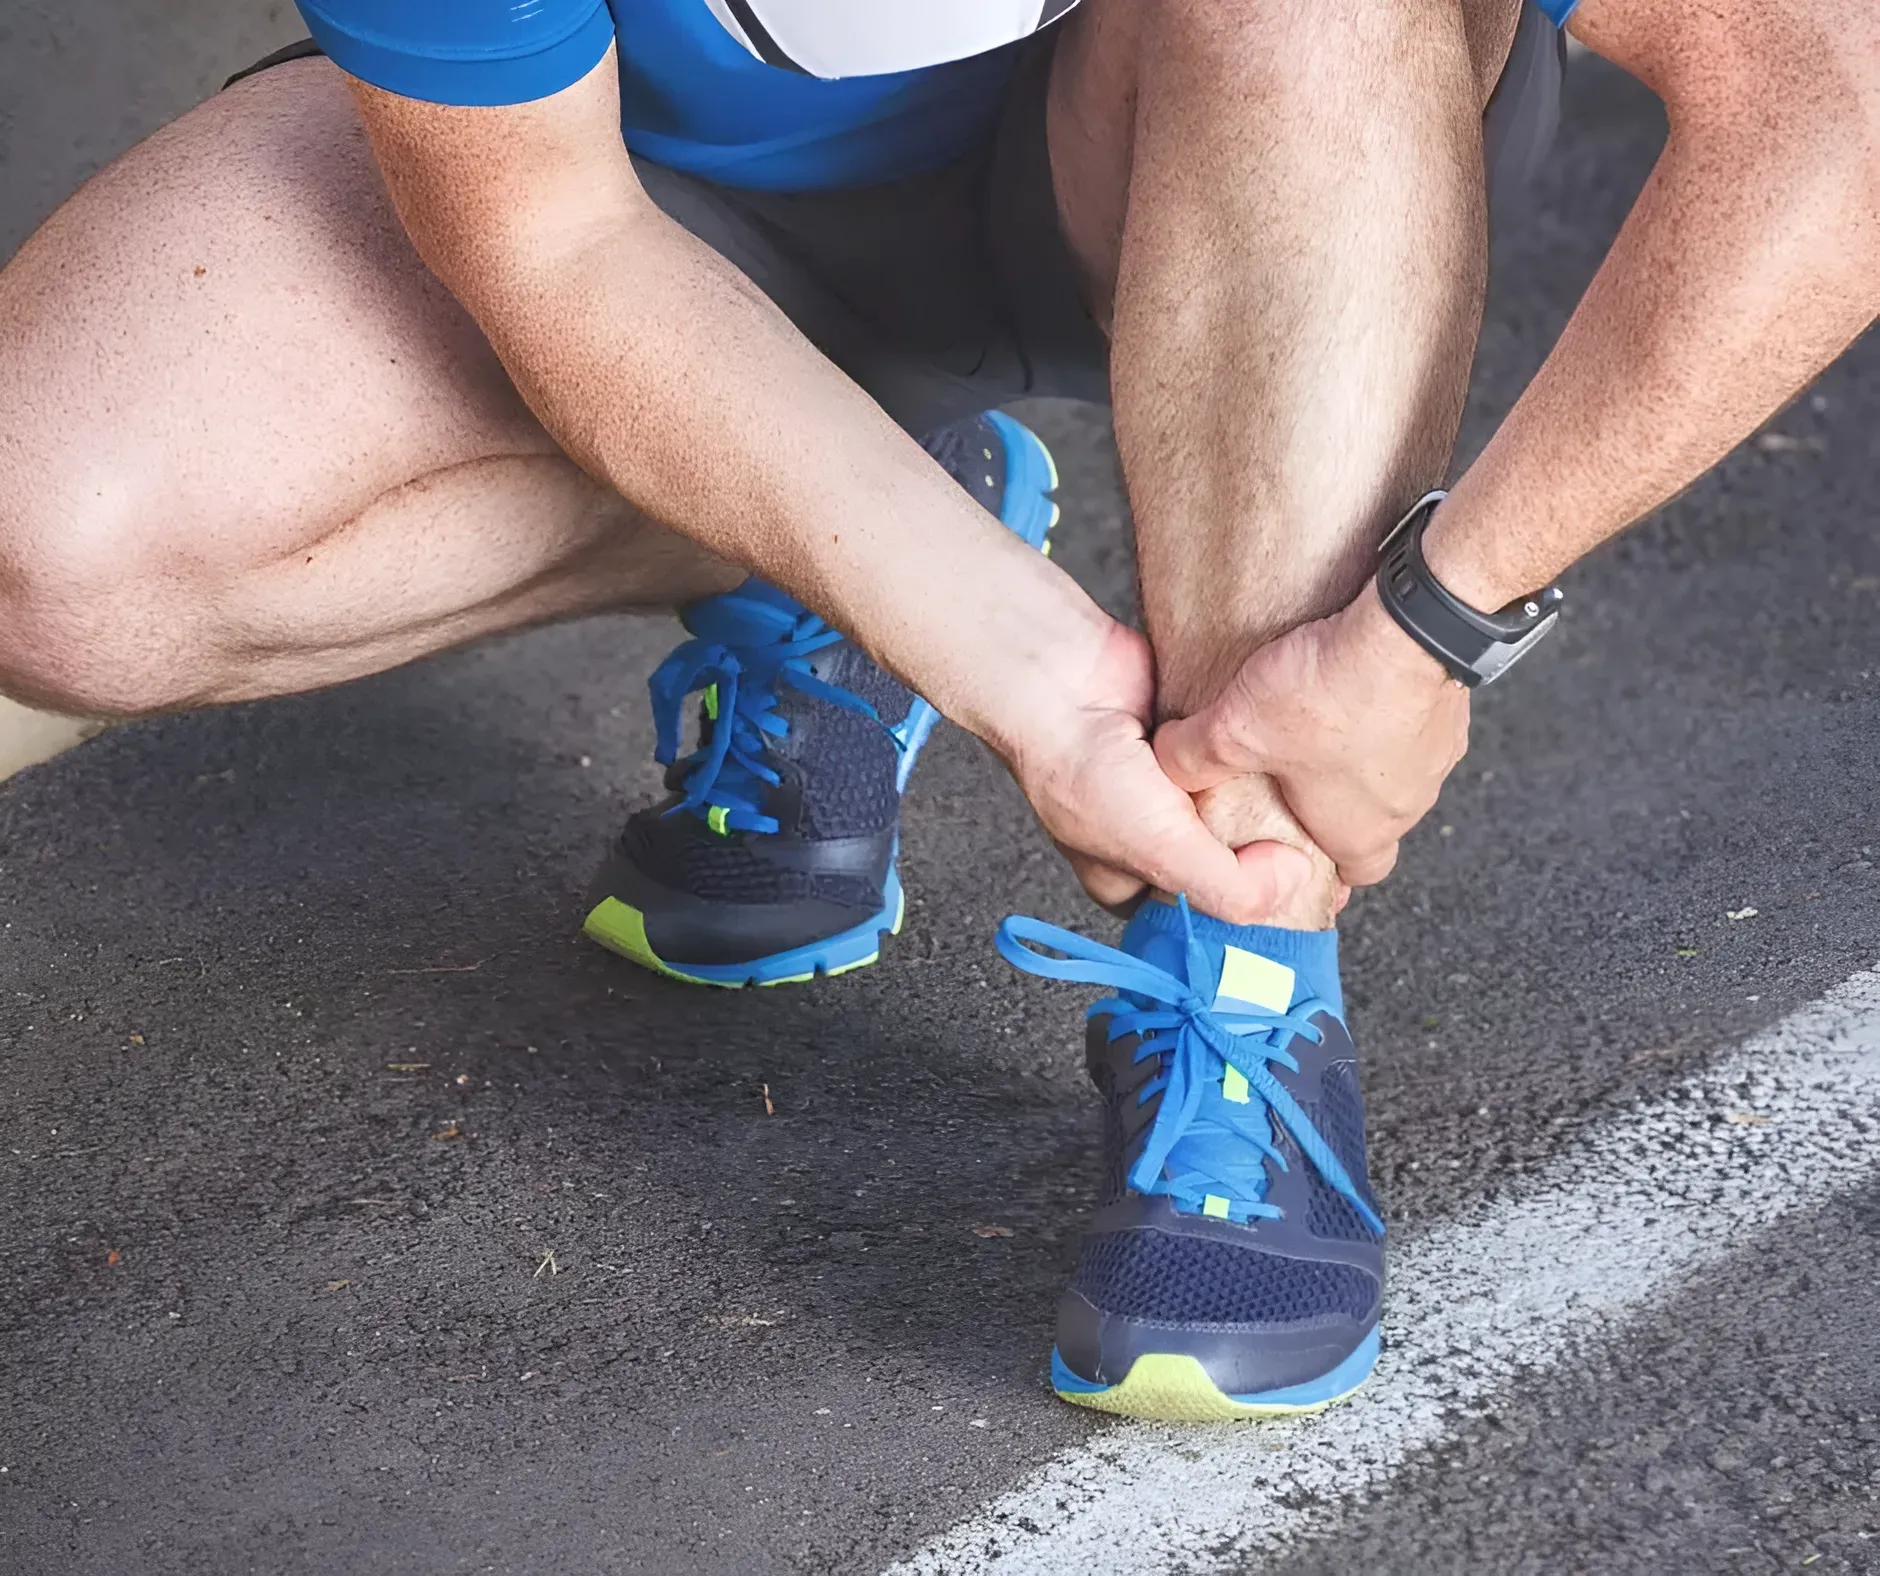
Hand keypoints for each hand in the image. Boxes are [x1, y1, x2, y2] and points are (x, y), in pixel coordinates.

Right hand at [985, 619, 1316, 923]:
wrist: (1060, 677)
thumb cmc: (1080, 770)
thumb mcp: (1160, 853)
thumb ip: (1230, 888)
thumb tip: (1295, 878)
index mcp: (1132, 879)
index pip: (1201, 918)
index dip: (1245, 914)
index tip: (1301, 904)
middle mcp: (1154, 835)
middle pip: (1230, 862)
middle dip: (1267, 854)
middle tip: (1304, 849)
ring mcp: (1176, 786)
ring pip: (1243, 807)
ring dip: (1267, 799)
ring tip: (1294, 796)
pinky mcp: (1195, 740)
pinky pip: (1243, 758)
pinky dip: (1258, 753)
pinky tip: (1273, 752)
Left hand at [1153, 581, 1469, 887]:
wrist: (1412, 624)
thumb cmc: (1332, 693)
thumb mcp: (1234, 731)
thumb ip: (1191, 757)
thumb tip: (1169, 761)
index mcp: (1363, 833)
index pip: (1351, 877)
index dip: (1321, 868)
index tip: (1293, 851)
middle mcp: (1409, 804)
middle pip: (1368, 823)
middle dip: (1331, 808)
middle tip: (1292, 782)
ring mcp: (1435, 757)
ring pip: (1390, 773)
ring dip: (1356, 757)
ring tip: (1313, 726)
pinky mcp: (1447, 710)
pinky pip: (1410, 724)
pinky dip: (1380, 713)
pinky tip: (1347, 685)